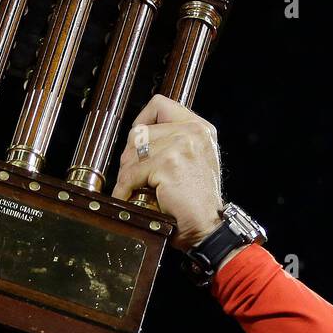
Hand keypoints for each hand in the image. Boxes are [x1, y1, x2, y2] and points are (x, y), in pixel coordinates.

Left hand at [110, 95, 224, 251]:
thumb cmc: (197, 202)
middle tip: (132, 176)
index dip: (142, 121)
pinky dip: (125, 187)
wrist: (208, 227)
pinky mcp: (168, 164)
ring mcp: (181, 146)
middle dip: (130, 155)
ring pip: (133, 152)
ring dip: (126, 173)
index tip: (136, 142)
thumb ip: (173, 142)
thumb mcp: (193, 161)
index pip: (160, 105)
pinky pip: (132, 173)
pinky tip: (127, 196)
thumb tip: (137, 138)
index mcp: (200, 128)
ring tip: (132, 188)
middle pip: (141, 131)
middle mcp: (193, 131)